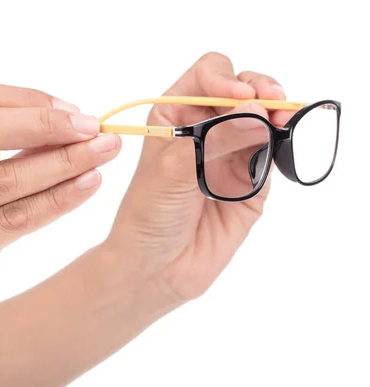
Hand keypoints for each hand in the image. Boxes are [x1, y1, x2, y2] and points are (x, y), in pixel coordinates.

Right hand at [0, 80, 120, 358]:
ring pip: (2, 178)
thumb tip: (63, 127)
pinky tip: (89, 185)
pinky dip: (58, 199)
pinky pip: (13, 220)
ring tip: (107, 151)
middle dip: (46, 123)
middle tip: (97, 126)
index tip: (73, 109)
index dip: (25, 98)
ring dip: (63, 160)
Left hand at [105, 52, 288, 303]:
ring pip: (262, 117)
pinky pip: (272, 151)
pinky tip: (280, 140)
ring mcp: (229, 153)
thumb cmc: (148, 215)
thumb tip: (258, 113)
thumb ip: (215, 139)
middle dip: (259, 90)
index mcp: (174, 116)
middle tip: (271, 104)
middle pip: (242, 90)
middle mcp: (204, 129)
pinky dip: (281, 141)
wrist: (157, 267)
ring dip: (276, 112)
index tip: (237, 98)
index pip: (206, 75)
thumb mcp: (172, 170)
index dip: (224, 78)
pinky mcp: (251, 179)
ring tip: (281, 121)